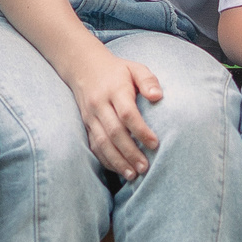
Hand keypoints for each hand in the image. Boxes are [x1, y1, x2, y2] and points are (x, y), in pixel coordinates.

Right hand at [61, 44, 165, 178]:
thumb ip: (148, 80)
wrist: (83, 67)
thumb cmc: (117, 70)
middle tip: (145, 167)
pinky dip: (105, 159)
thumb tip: (158, 96)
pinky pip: (94, 145)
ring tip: (132, 175)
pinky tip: (118, 169)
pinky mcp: (86, 124)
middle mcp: (100, 104)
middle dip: (130, 152)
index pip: (127, 113)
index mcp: (114, 89)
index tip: (155, 144)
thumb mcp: (135, 68)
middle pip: (114, 132)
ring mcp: (90, 116)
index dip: (141, 130)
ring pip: (102, 142)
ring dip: (117, 160)